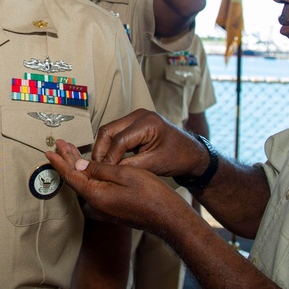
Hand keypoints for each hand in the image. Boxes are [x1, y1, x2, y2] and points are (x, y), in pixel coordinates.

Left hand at [46, 139, 189, 233]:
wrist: (168, 218)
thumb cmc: (151, 195)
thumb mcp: (124, 174)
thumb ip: (100, 168)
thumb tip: (80, 165)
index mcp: (96, 195)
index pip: (71, 175)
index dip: (60, 161)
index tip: (50, 150)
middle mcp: (96, 204)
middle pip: (76, 178)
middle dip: (67, 160)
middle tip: (59, 144)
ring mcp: (104, 208)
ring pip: (85, 183)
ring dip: (77, 166)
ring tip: (70, 151)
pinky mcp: (112, 208)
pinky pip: (94, 188)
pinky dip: (88, 174)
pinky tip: (89, 167)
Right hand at [91, 108, 209, 179]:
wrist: (191, 153)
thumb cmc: (178, 158)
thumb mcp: (154, 165)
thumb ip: (130, 166)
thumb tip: (108, 171)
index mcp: (147, 123)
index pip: (119, 140)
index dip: (109, 158)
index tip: (104, 172)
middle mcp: (139, 115)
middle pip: (109, 130)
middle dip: (101, 150)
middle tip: (97, 168)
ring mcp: (136, 117)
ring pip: (109, 130)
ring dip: (104, 148)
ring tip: (102, 165)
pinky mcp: (134, 123)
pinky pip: (116, 132)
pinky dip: (111, 146)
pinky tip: (110, 160)